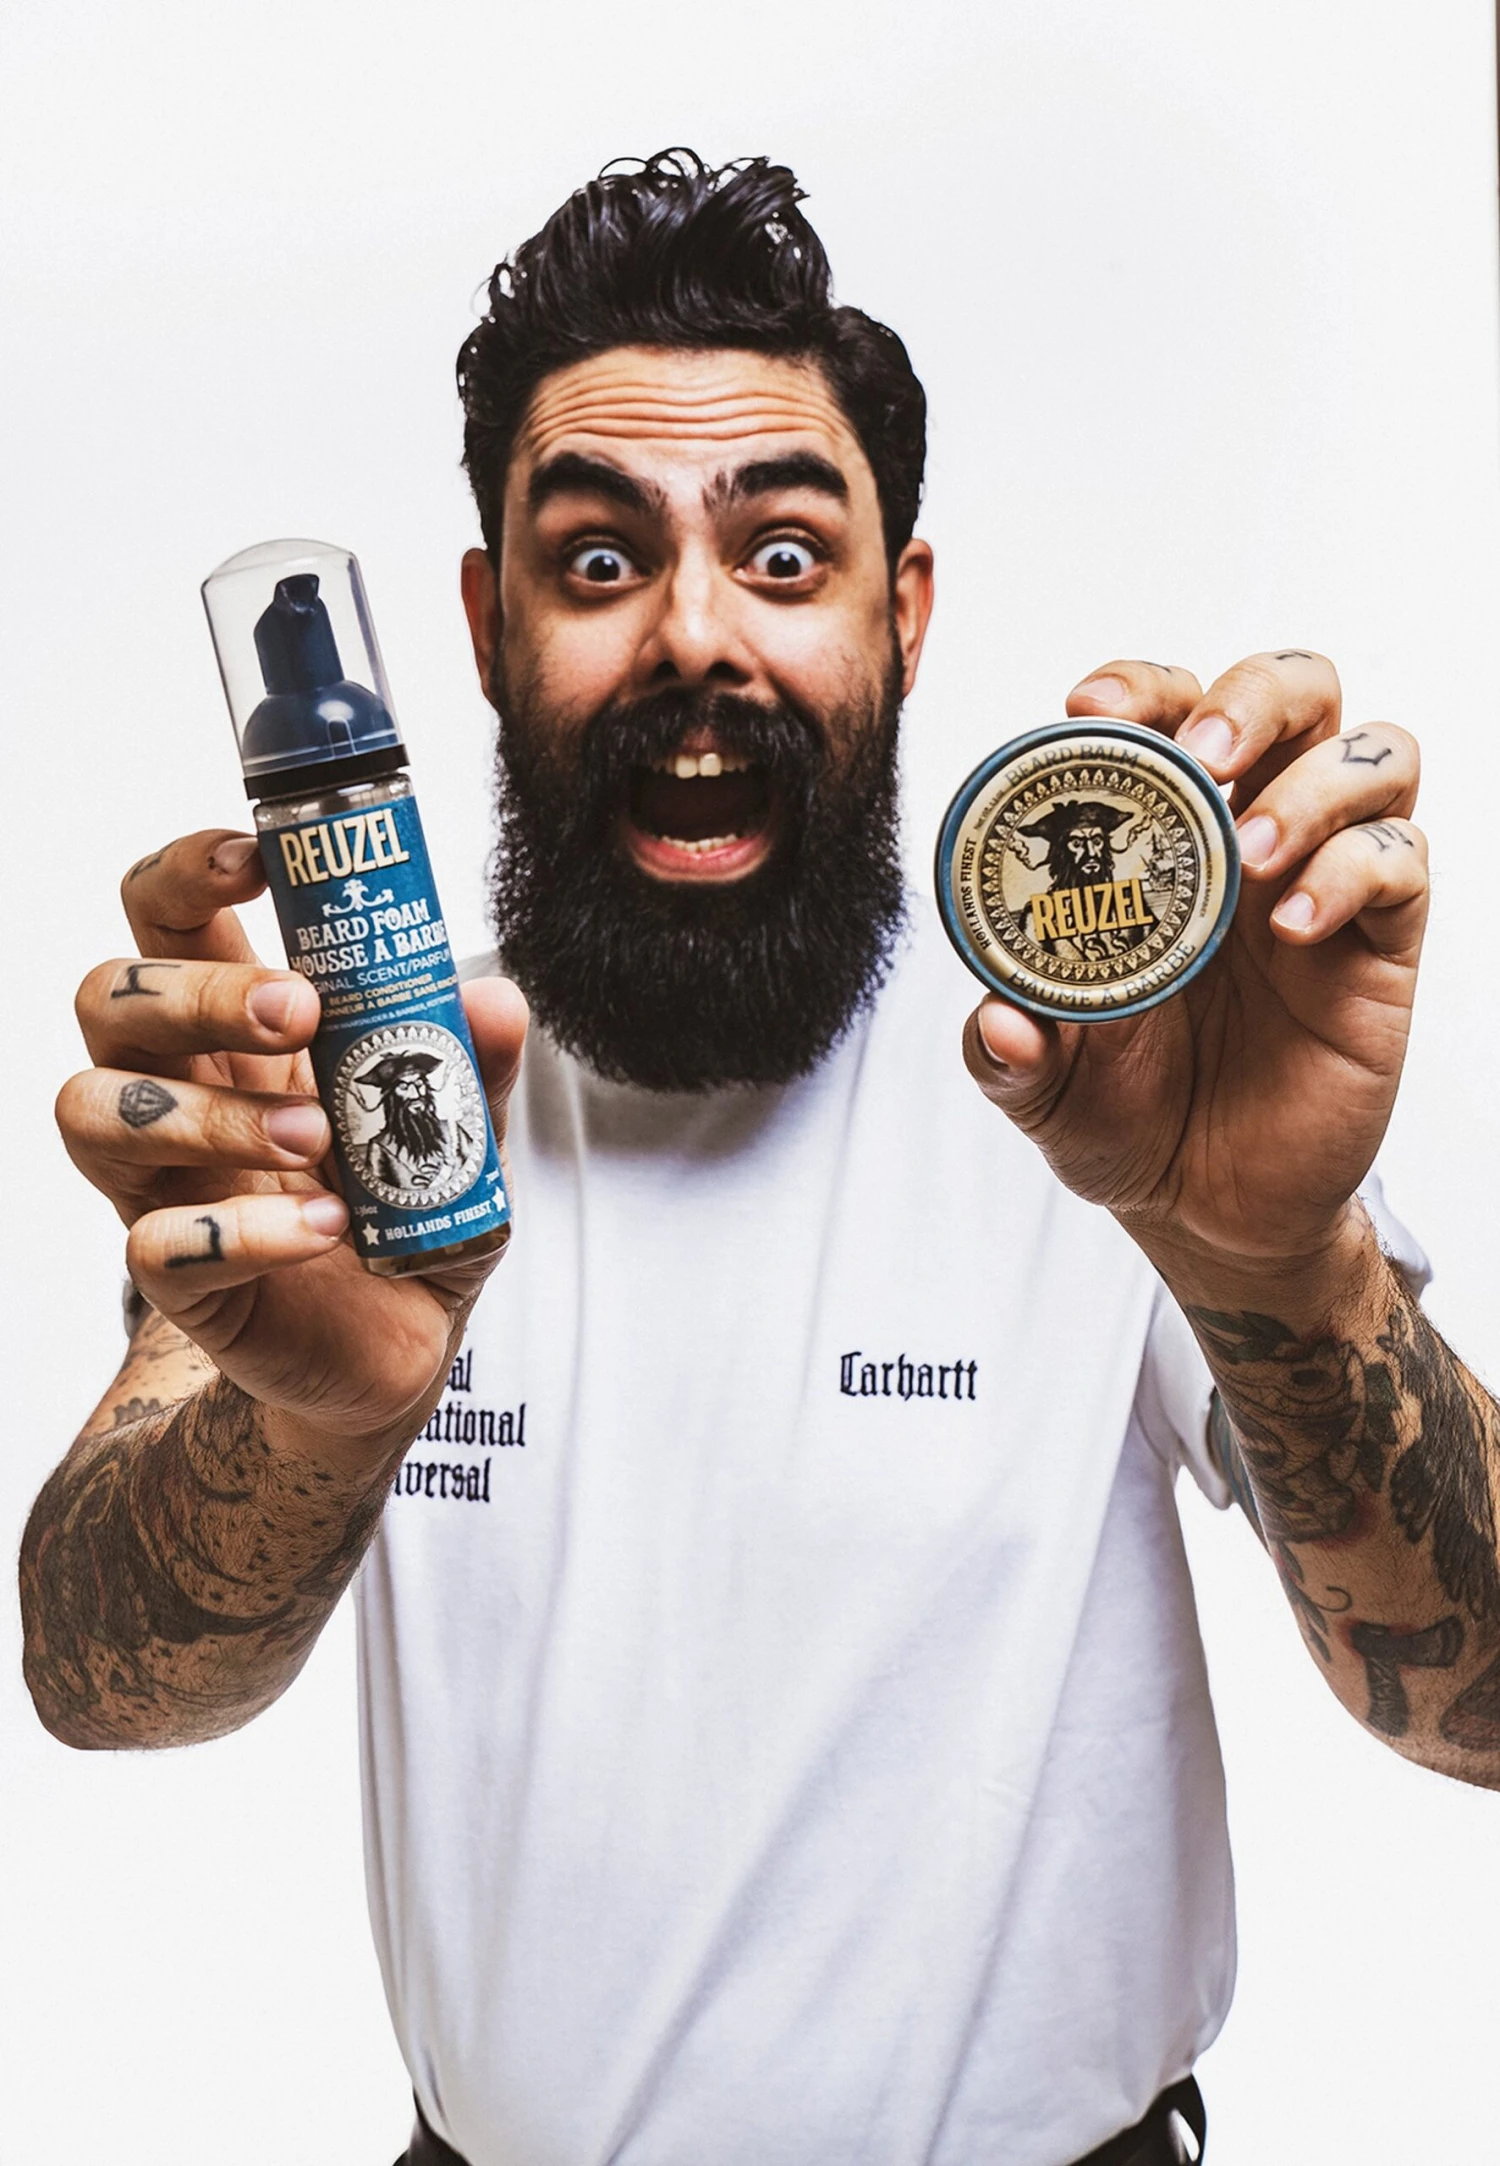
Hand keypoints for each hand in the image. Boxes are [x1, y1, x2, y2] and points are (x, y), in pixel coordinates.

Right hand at [57, 831, 527, 1467]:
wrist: (399, 1343)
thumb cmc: (409, 1206)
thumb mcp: (466, 1131)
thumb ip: (478, 1068)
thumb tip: (492, 999)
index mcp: (235, 1029)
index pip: (165, 917)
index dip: (186, 869)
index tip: (254, 862)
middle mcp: (175, 1089)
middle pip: (109, 995)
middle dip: (202, 992)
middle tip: (305, 1014)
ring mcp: (162, 1183)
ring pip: (96, 1109)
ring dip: (208, 1113)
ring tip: (318, 1138)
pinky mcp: (179, 1276)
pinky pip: (156, 1244)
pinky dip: (244, 1231)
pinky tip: (324, 1229)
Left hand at [963, 653, 1425, 1274]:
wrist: (1206, 1210)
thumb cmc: (1122, 1118)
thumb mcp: (1042, 1090)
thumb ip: (1007, 1055)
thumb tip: (1000, 1024)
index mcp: (1161, 838)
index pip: (1168, 712)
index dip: (1139, 687)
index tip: (1090, 710)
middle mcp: (1251, 835)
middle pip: (1297, 690)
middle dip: (1253, 696)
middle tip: (1202, 754)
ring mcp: (1324, 881)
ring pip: (1374, 754)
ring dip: (1312, 784)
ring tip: (1249, 856)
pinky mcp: (1383, 946)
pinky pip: (1403, 862)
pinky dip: (1356, 872)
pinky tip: (1295, 928)